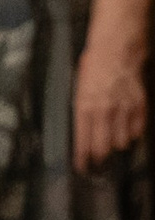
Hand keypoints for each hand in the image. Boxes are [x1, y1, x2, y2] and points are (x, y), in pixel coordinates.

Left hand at [74, 37, 148, 170]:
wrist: (117, 52)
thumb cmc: (94, 67)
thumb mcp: (78, 88)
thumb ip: (82, 111)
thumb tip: (84, 132)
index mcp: (84, 106)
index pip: (83, 140)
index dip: (82, 158)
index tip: (81, 168)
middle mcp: (104, 111)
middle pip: (103, 148)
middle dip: (100, 159)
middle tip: (98, 164)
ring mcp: (124, 111)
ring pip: (122, 142)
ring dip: (116, 144)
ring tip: (112, 140)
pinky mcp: (140, 108)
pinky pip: (137, 132)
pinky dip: (132, 134)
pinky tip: (126, 129)